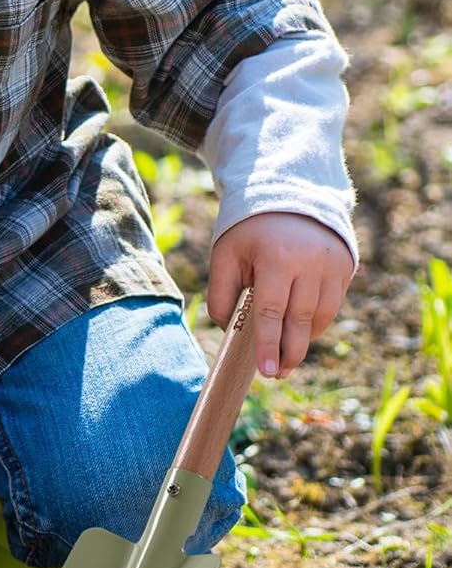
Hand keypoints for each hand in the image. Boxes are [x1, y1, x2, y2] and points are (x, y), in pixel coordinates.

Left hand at [208, 212, 353, 378]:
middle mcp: (310, 262)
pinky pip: (331, 305)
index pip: (272, 311)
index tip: (266, 371)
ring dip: (303, 340)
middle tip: (276, 374)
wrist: (289, 194)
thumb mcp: (225, 254)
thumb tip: (227, 330)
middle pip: (300, 320)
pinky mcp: (346, 266)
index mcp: (277, 257)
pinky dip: (316, 322)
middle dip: (288, 352)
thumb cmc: (249, 230)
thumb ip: (221, 293)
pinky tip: (300, 331)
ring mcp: (332, 265)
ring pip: (320, 316)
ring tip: (286, 358)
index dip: (269, 344)